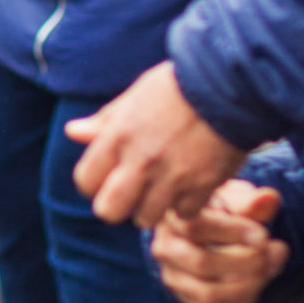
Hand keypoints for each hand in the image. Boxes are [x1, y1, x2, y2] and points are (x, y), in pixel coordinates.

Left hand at [66, 61, 246, 228]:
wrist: (230, 84)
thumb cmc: (180, 86)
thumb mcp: (136, 96)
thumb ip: (105, 121)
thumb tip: (73, 132)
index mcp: (118, 136)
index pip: (86, 180)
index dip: (94, 183)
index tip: (108, 178)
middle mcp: (140, 161)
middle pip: (109, 210)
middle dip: (117, 206)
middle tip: (131, 194)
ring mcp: (171, 176)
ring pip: (146, 218)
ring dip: (153, 207)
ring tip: (164, 189)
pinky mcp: (202, 186)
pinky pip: (184, 213)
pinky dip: (187, 205)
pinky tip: (191, 187)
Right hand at [151, 180, 288, 302]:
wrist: (214, 236)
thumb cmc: (223, 211)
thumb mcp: (234, 198)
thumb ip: (250, 201)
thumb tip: (269, 199)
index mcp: (172, 217)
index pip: (195, 227)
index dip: (233, 232)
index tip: (262, 234)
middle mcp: (165, 249)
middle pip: (201, 263)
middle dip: (245, 261)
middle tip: (270, 251)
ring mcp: (174, 277)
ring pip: (210, 293)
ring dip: (250, 283)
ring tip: (271, 266)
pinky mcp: (189, 299)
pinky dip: (247, 298)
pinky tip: (259, 279)